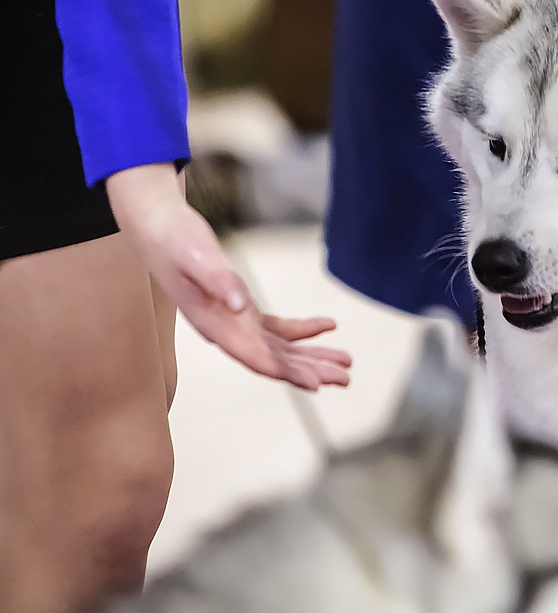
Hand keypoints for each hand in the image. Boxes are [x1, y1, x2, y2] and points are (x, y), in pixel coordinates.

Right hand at [106, 164, 351, 391]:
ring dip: (312, 356)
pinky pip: (276, 328)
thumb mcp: (197, 256)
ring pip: (279, 348)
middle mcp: (225, 331)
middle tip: (346, 378)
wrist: (156, 228)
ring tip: (345, 364)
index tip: (318, 384)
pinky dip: (302, 330)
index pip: (257, 357)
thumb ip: (218, 282)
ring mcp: (233, 322)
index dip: (287, 372)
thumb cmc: (174, 240)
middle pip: (274, 359)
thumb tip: (239, 305)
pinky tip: (327, 326)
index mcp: (215, 325)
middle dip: (310, 370)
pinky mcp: (239, 309)